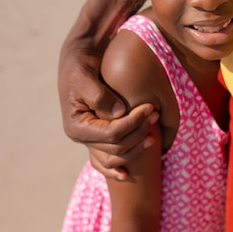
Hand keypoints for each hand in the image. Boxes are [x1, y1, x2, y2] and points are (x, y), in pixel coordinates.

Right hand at [58, 37, 158, 178]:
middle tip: (156, 115)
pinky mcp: (98, 134)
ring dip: (136, 147)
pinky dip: (116, 167)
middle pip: (116, 146)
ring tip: (154, 133)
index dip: (133, 123)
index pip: (112, 133)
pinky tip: (126, 174)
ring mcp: (90, 138)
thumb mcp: (84, 76)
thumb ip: (99, 95)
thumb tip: (119, 113)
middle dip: (139, 132)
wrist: (78, 57)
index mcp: (76, 126)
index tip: (150, 108)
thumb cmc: (81, 63)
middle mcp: (81, 136)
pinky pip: (106, 158)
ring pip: (116, 155)